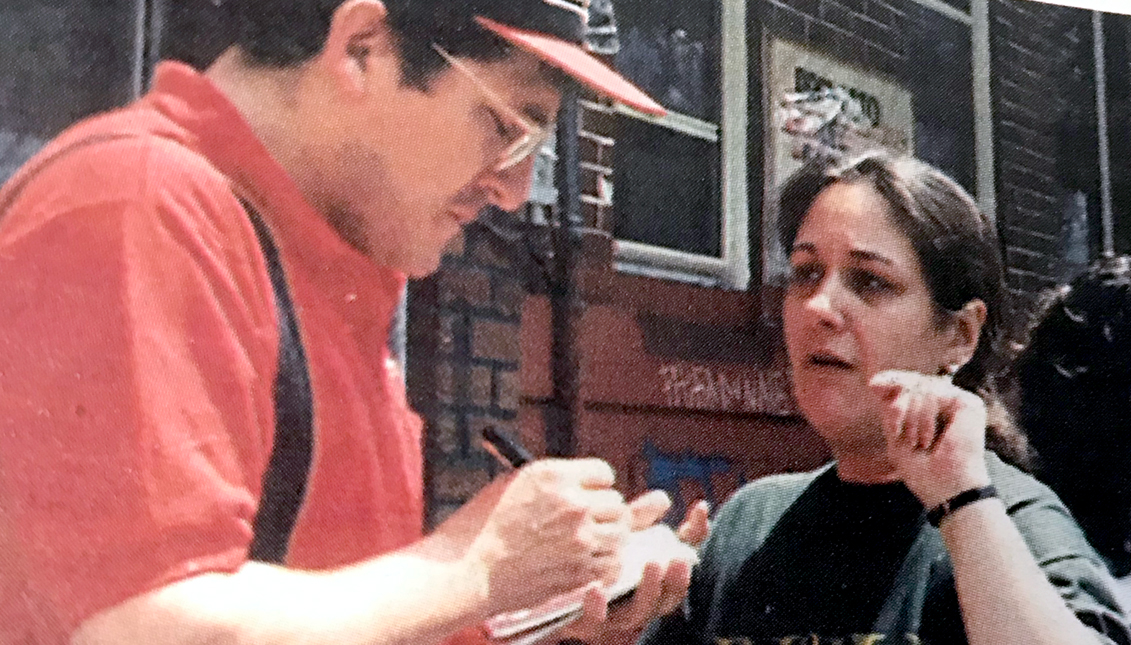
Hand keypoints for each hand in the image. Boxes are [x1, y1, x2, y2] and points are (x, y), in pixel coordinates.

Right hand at [463, 459, 630, 614]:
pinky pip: (613, 565)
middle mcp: (573, 504)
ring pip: (620, 535)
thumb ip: (552, 481)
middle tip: (591, 522)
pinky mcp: (579, 572)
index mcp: (555, 475)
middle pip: (616, 503)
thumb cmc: (481, 526)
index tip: (588, 494)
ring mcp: (579, 539)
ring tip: (590, 544)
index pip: (603, 472)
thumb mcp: (513, 484)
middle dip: (605, 512)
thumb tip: (582, 484)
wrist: (467, 570)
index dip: (596, 485)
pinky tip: (589, 564)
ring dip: (608, 539)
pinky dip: (606, 566)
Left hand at [560, 496, 709, 641]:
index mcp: (649, 582)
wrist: (542, 578)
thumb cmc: (586, 554)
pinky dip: (597, 607)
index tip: (698, 511)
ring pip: (638, 613)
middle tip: (677, 558)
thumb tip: (663, 498)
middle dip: (676, 579)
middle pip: (666, 599)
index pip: (679, 567)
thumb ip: (638, 520)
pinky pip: (593, 621)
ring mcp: (612, 617)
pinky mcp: (584, 624)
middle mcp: (636, 604)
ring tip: (652, 565)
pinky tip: (595, 588)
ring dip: (649, 591)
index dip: (694, 540)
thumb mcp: (612, 535)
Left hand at [869, 370, 990, 508]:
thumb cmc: (922, 470)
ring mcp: (958, 401)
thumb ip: (890, 408)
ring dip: (911, 417)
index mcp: (930, 408)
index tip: (872, 385)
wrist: (945, 489)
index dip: (891, 379)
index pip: (910, 383)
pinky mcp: (969, 403)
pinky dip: (923, 414)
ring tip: (917, 442)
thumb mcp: (896, 434)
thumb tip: (874, 382)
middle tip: (898, 432)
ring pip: (921, 386)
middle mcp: (945, 401)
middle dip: (899, 403)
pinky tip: (926, 438)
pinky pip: (934, 392)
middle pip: (914, 380)